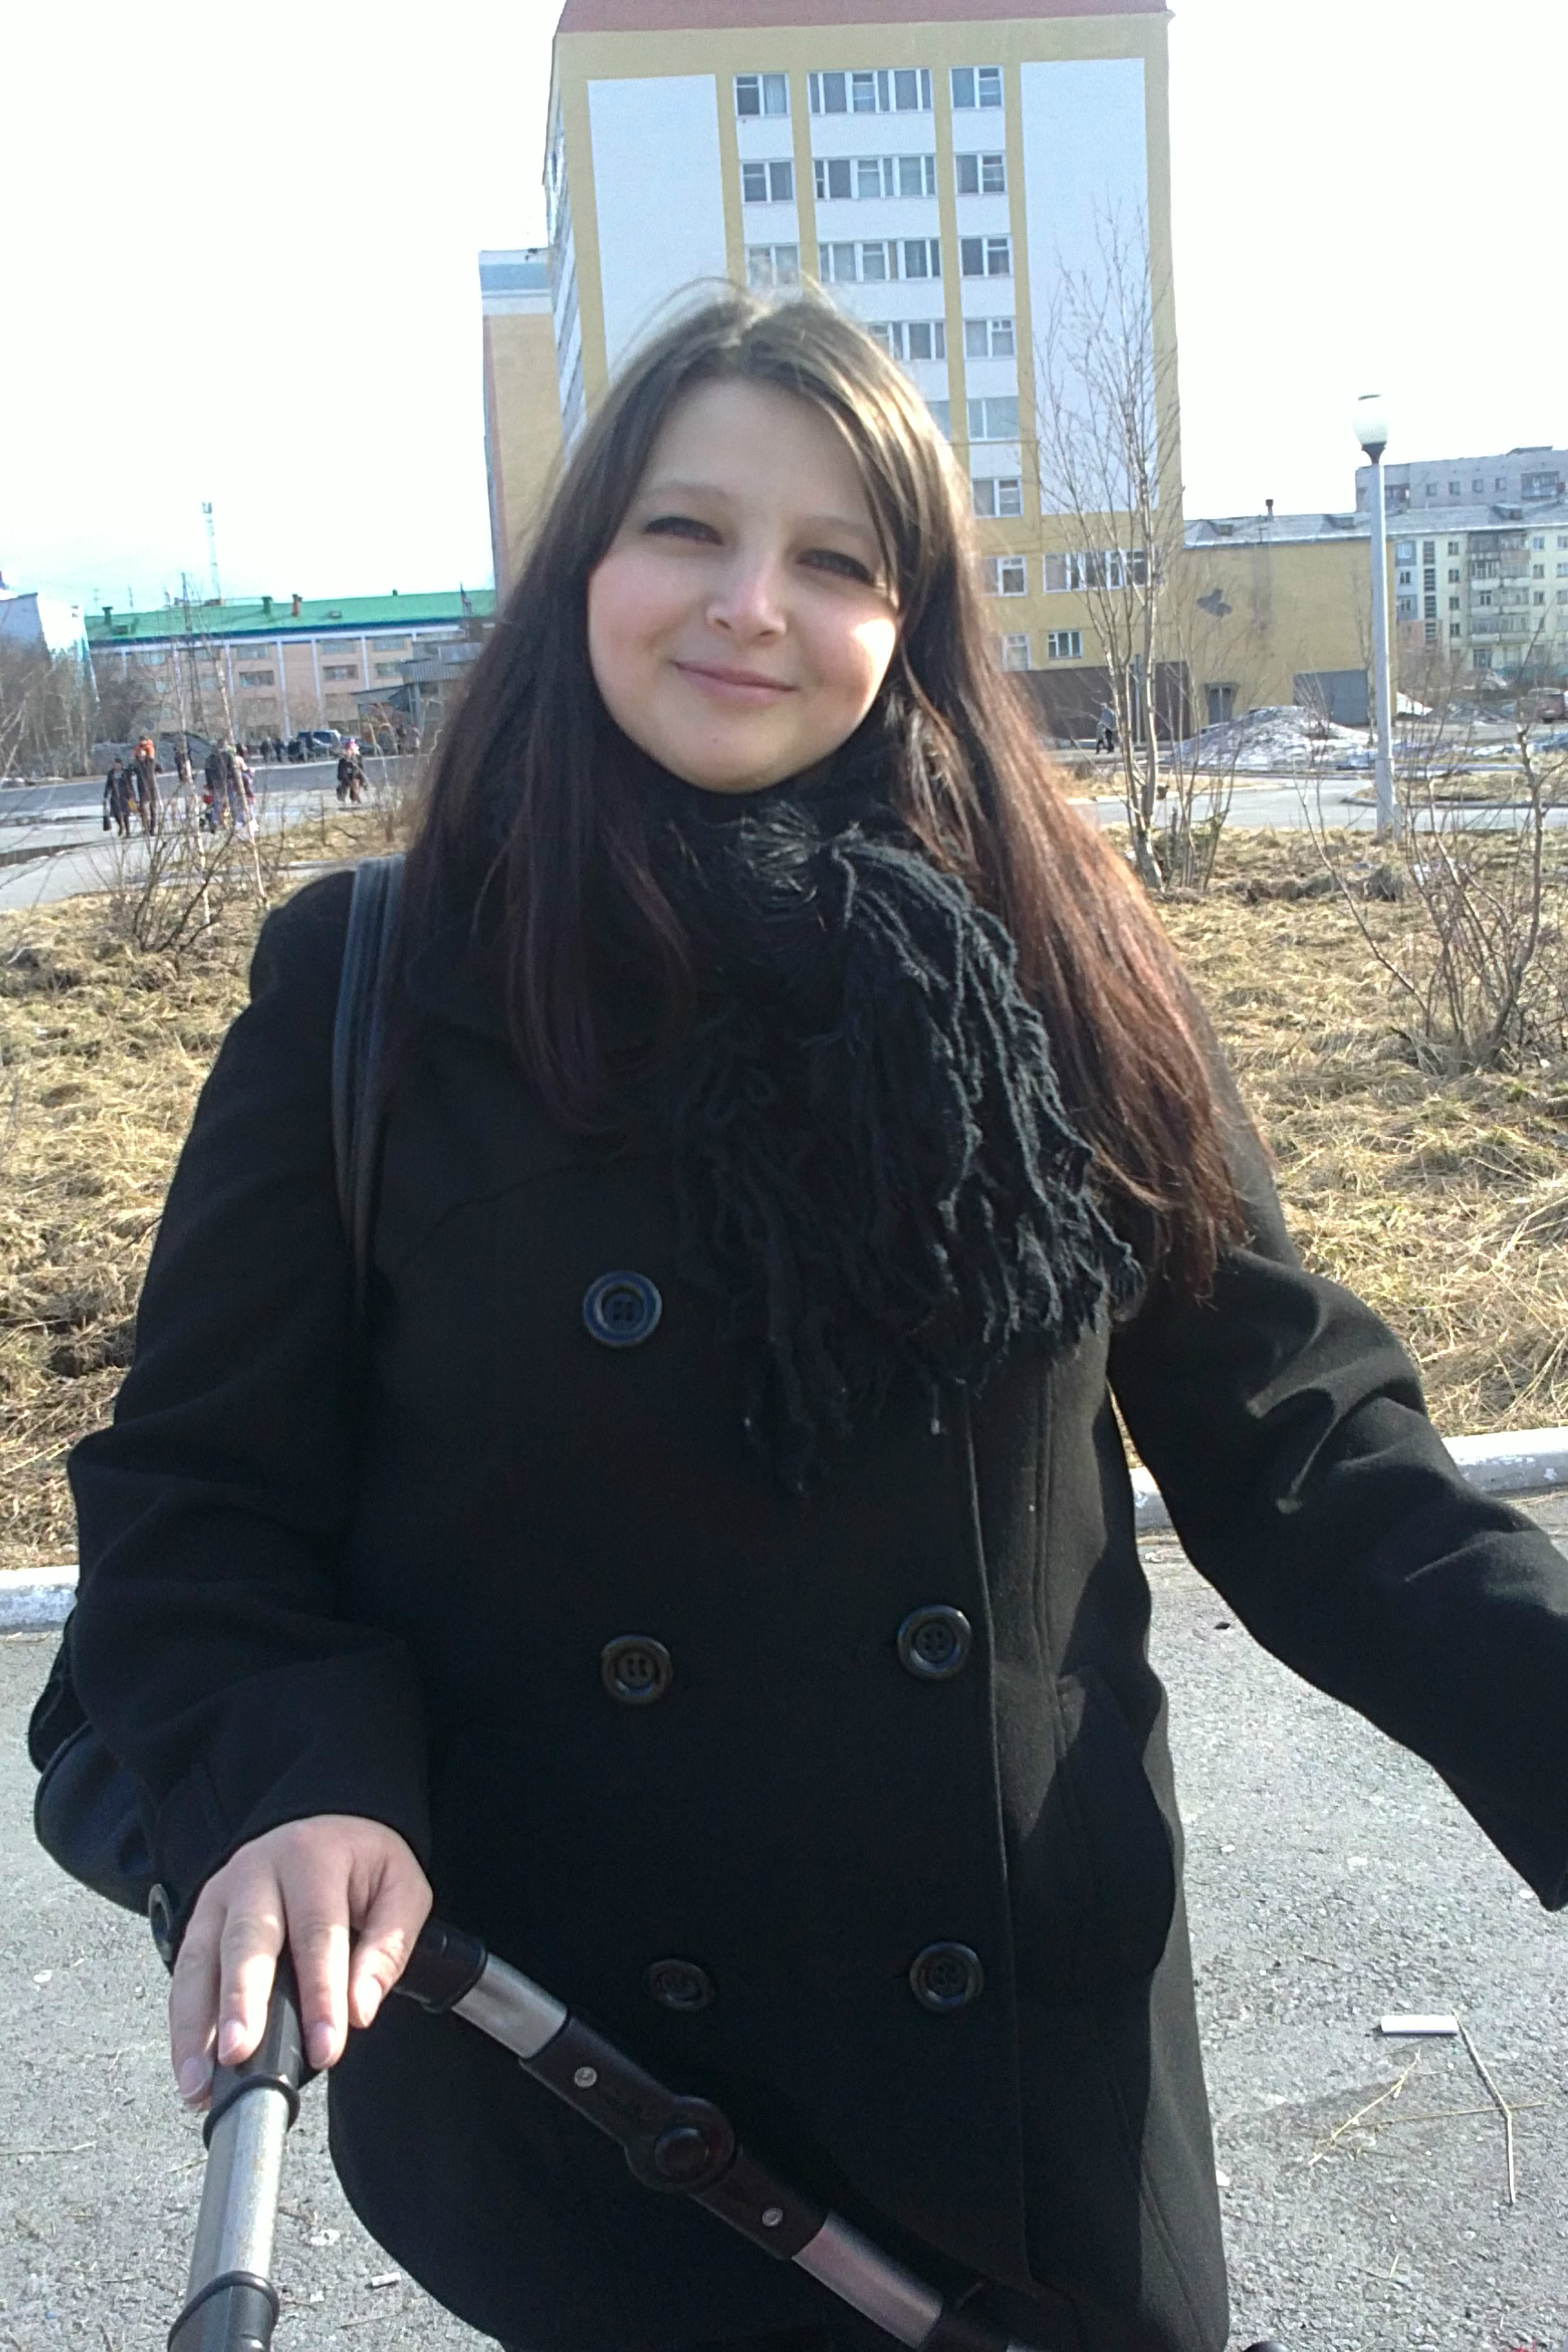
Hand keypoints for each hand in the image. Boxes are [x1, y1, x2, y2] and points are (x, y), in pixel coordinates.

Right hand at [168, 1814, 431, 2107]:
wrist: (326, 1826)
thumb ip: (387, 1949)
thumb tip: (359, 2011)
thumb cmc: (364, 1867)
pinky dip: (183, 2026)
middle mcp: (257, 1871)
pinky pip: (185, 1974)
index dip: (321, 1994)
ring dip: (196, 2026)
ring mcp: (220, 1894)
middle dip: (241, 2002)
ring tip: (200, 2082)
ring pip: (200, 1960)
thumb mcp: (401, 1890)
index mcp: (313, 1857)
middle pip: (246, 1940)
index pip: (318, 1931)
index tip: (326, 2049)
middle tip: (240, 2054)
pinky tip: (190, 2071)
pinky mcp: (199, 1920)